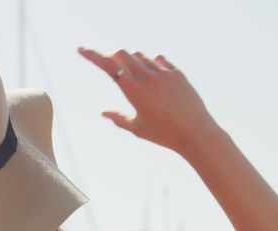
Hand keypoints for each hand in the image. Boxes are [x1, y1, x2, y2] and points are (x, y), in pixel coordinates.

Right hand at [77, 47, 220, 155]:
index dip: (93, 56)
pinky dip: (150, 63)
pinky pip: (159, 60)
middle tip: (110, 67)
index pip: (109, 66)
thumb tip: (103, 112)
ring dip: (131, 61)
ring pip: (140, 56)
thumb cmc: (164, 134)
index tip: (81, 49)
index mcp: (134, 91)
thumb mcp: (137, 128)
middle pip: (122, 54)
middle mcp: (148, 77)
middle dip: (112, 58)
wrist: (196, 133)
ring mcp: (164, 73)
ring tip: (133, 76)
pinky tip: (151, 74)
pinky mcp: (177, 74)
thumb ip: (118, 118)